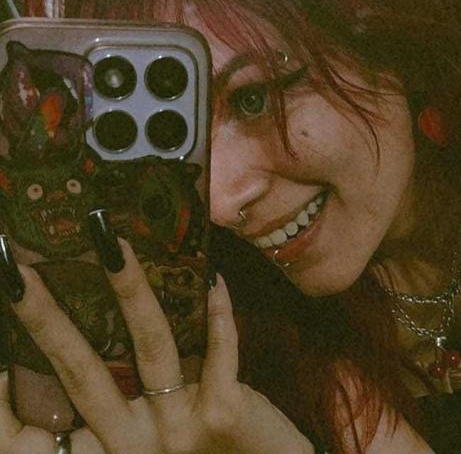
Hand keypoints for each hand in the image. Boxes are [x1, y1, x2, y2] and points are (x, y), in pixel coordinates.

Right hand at [0, 239, 312, 453]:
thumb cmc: (209, 452)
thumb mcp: (162, 430)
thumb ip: (139, 390)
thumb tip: (120, 321)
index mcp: (114, 440)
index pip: (64, 391)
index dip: (31, 354)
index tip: (16, 293)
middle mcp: (133, 442)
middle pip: (82, 371)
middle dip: (49, 318)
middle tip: (24, 272)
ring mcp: (178, 429)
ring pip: (151, 347)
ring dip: (131, 289)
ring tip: (114, 244)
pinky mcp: (223, 413)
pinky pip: (220, 349)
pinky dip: (218, 312)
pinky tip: (213, 279)